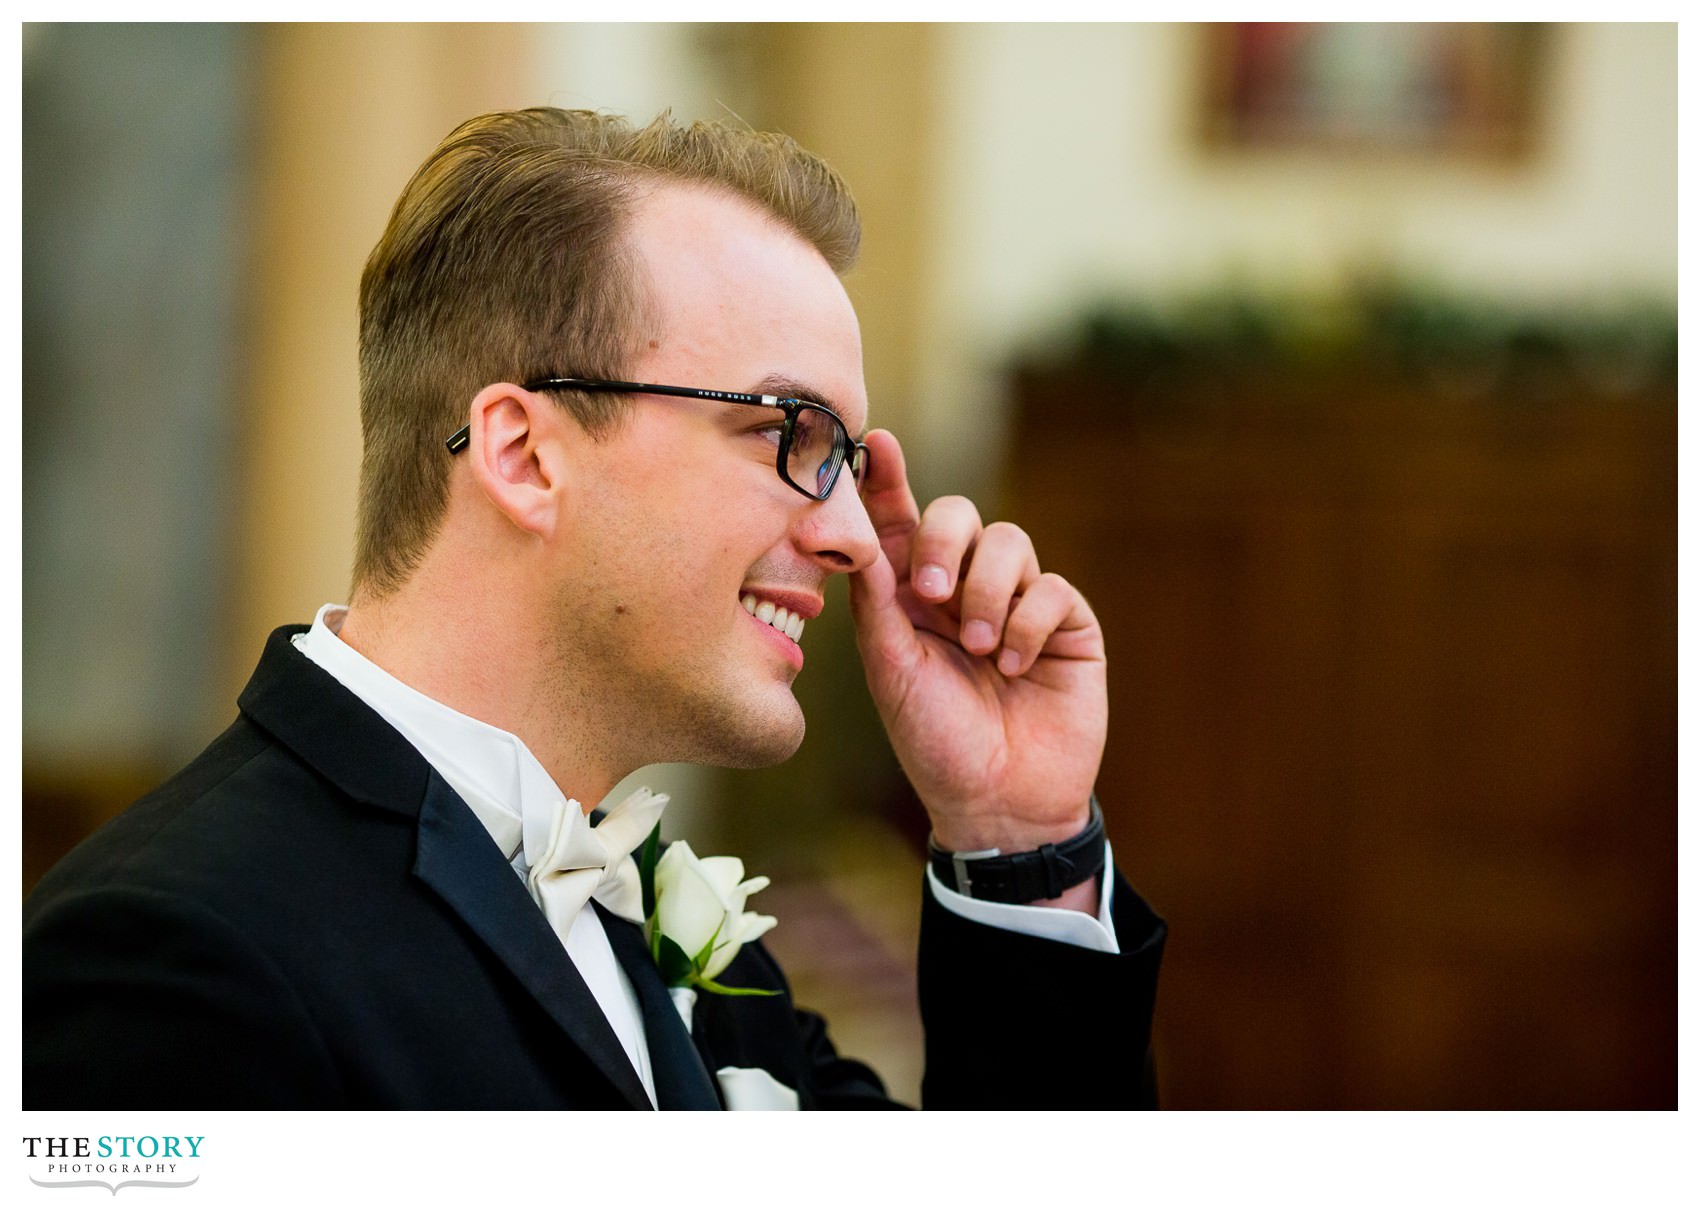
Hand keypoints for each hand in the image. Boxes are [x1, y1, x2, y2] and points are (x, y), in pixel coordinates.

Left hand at [847, 429, 1106, 860]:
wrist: (999, 803)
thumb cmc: (935, 743)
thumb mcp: (892, 672)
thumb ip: (878, 604)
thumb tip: (857, 537)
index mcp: (910, 597)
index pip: (899, 523)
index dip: (886, 480)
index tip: (874, 444)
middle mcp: (963, 588)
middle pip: (959, 516)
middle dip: (946, 542)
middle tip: (932, 593)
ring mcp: (1017, 602)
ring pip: (1009, 542)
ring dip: (987, 593)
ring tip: (979, 649)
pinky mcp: (1066, 624)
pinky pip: (1050, 588)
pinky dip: (1027, 623)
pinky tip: (1014, 664)